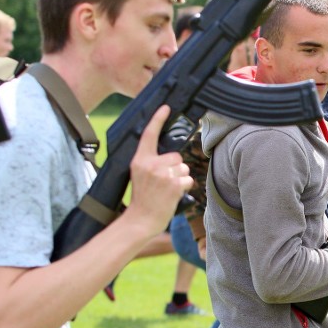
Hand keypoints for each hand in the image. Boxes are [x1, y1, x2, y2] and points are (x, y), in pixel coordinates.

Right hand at [125, 106, 193, 234]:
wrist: (140, 220)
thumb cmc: (142, 199)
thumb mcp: (139, 175)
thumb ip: (150, 163)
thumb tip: (171, 157)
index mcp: (140, 160)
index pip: (149, 135)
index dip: (158, 119)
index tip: (166, 107)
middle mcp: (151, 164)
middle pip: (176, 156)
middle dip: (175, 168)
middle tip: (164, 182)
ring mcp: (162, 174)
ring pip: (184, 167)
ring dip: (180, 178)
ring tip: (167, 190)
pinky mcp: (173, 184)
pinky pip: (188, 179)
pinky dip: (184, 187)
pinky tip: (173, 195)